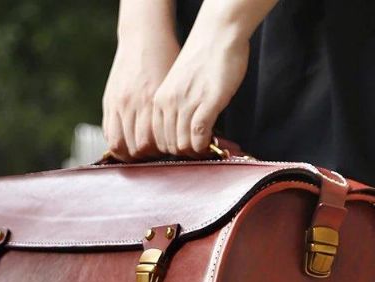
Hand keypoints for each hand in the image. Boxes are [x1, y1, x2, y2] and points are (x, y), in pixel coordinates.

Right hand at [102, 29, 180, 160]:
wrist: (143, 37)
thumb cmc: (165, 60)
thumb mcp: (172, 87)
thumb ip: (171, 113)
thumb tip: (179, 139)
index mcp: (150, 101)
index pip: (148, 143)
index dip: (157, 153)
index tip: (166, 152)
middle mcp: (131, 104)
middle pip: (134, 147)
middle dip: (145, 156)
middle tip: (154, 154)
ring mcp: (117, 103)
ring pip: (118, 144)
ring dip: (129, 153)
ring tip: (139, 153)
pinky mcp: (108, 101)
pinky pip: (108, 132)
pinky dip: (117, 142)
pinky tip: (127, 142)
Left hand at [152, 19, 249, 155]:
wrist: (218, 35)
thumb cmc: (203, 60)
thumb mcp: (179, 87)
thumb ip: (176, 109)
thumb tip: (182, 134)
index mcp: (159, 101)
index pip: (157, 140)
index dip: (171, 150)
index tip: (185, 150)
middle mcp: (169, 104)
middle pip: (169, 146)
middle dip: (184, 154)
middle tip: (198, 152)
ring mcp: (186, 104)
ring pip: (182, 145)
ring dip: (195, 152)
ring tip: (206, 149)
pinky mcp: (206, 104)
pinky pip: (199, 136)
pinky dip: (205, 145)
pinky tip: (211, 143)